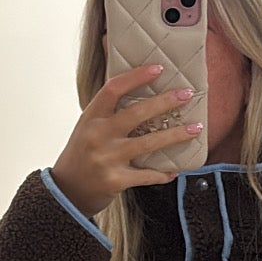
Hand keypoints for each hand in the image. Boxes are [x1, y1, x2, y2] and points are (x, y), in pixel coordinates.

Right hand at [48, 63, 204, 218]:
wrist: (66, 191)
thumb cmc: (81, 155)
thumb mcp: (87, 127)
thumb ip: (107, 111)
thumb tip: (133, 85)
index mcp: (91, 117)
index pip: (113, 89)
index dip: (136, 77)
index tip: (158, 69)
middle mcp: (98, 135)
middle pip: (136, 113)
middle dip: (165, 102)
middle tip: (186, 95)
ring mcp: (107, 158)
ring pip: (148, 143)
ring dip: (175, 135)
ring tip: (195, 129)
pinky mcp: (116, 180)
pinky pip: (147, 175)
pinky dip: (163, 173)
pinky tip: (176, 169)